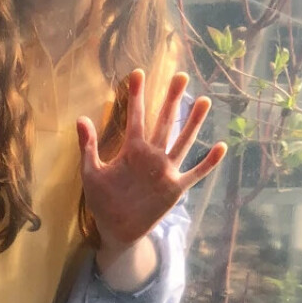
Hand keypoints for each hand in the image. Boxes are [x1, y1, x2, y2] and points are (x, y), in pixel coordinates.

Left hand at [77, 69, 224, 254]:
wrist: (116, 229)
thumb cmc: (103, 200)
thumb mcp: (90, 172)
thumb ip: (88, 146)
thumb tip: (80, 118)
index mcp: (132, 149)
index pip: (136, 117)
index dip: (137, 96)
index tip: (137, 73)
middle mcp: (151, 155)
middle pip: (164, 122)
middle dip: (171, 100)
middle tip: (181, 75)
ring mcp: (165, 171)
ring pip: (182, 141)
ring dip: (192, 122)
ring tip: (203, 101)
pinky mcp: (175, 188)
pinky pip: (195, 173)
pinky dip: (208, 162)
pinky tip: (221, 146)